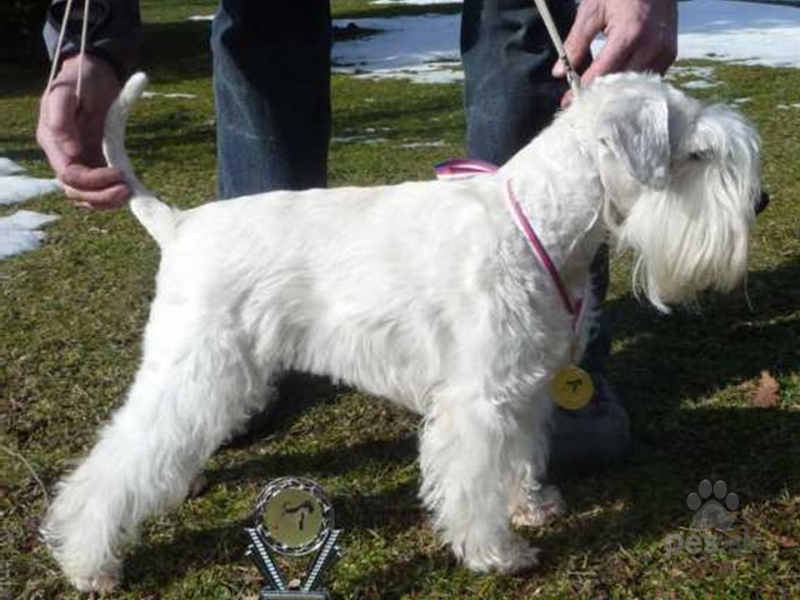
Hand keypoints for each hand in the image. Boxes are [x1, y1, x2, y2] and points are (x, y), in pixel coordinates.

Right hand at [37, 54, 130, 209]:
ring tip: (130, 192)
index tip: (118, 174)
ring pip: (86, 195)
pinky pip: (99, 188)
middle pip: (76, 191)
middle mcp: (63, 155)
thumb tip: (71, 152)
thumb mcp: (66, 90)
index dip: (92, 181)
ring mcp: (79, 159)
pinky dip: (111, 194)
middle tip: (127, 190)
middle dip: (101, 196)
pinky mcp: (95, 160)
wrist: (94, 71)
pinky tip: (130, 189)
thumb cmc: (80, 77)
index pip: (69, 174)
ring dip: (106, 200)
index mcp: (52, 141)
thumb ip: (62, 118)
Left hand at [553, 0, 677, 105]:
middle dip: (597, 96)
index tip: (568, 101)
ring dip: (615, 95)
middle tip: (578, 102)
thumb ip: (576, 42)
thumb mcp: (592, 10)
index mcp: (630, 33)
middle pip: (620, 85)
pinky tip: (615, 88)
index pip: (603, 73)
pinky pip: (648, 80)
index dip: (583, 90)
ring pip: (636, 86)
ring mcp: (664, 51)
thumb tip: (559, 72)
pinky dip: (631, 86)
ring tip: (595, 98)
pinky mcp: (670, 54)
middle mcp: (651, 45)